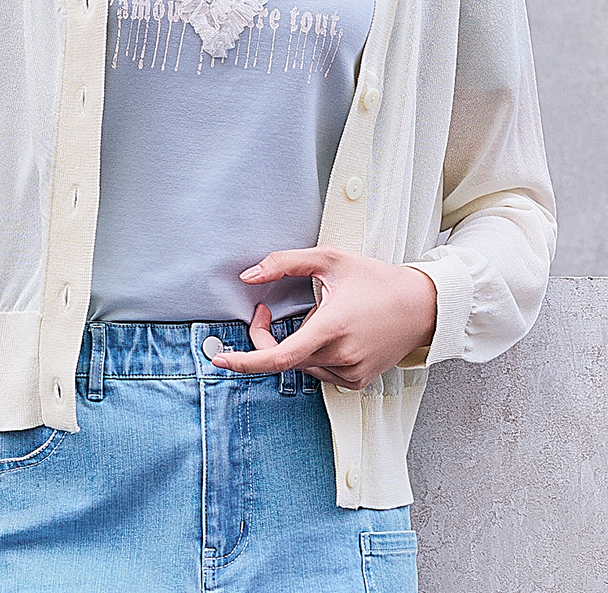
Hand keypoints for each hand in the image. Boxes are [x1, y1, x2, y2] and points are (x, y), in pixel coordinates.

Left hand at [211, 247, 437, 389]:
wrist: (421, 306)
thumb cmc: (376, 279)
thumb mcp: (329, 259)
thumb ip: (284, 263)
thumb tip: (248, 276)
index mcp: (332, 328)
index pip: (279, 357)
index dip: (246, 361)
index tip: (220, 359)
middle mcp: (341, 357)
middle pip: (284, 358)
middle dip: (265, 337)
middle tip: (265, 311)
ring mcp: (351, 374)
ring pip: (301, 365)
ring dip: (295, 344)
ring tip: (318, 316)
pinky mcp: (357, 382)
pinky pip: (320, 371)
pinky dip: (314, 354)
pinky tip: (334, 333)